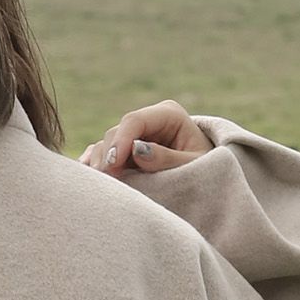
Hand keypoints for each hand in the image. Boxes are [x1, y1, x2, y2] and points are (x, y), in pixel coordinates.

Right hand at [78, 99, 214, 177]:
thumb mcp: (195, 166)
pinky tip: (89, 179)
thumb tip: (137, 151)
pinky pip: (102, 154)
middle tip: (106, 181)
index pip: (134, 120)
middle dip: (108, 156)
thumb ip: (167, 159)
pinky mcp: (125, 150)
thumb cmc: (208, 171)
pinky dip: (94, 165)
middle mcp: (148, 120)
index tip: (112, 165)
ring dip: (100, 164)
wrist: (211, 179)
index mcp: (168, 114)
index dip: (120, 141)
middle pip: (116, 132)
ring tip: (100, 185)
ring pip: (106, 144)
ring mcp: (134, 135)